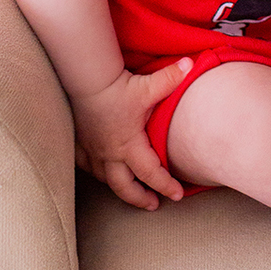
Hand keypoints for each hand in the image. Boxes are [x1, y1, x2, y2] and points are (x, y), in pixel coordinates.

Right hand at [72, 58, 192, 209]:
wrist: (85, 80)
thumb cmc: (116, 87)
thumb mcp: (148, 86)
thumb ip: (171, 79)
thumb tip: (190, 65)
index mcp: (129, 145)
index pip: (151, 173)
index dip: (166, 186)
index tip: (178, 195)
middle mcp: (110, 153)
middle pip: (124, 187)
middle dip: (140, 199)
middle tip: (153, 204)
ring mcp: (93, 150)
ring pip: (105, 178)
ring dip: (118, 187)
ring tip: (129, 191)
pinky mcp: (80, 142)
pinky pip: (85, 164)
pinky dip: (94, 170)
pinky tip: (99, 170)